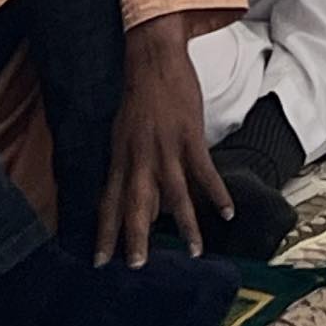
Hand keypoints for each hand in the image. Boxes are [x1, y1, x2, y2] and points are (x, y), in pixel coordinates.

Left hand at [101, 11, 227, 262]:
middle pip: (136, 204)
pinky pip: (204, 172)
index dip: (104, 233)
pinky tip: (226, 213)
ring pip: (174, 195)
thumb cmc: (139, 97)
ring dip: (185, 225)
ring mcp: (165, 148)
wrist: (153, 59)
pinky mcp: (190, 136)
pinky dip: (216, 194)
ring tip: (194, 251)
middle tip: (137, 267)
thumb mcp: (123, 134)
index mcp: (120, 158)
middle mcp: (139, 157)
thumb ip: (128, 168)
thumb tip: (140, 201)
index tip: (99, 263)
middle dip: (135, 237)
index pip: (108, 203)